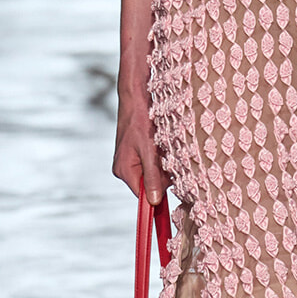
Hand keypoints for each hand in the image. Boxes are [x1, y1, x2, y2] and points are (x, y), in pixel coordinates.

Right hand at [113, 87, 165, 204]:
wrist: (136, 96)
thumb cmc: (140, 119)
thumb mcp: (149, 150)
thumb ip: (152, 176)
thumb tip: (154, 201)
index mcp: (123, 170)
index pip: (142, 194)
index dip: (158, 194)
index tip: (173, 192)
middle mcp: (124, 167)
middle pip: (150, 183)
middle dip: (163, 173)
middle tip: (168, 156)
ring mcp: (130, 159)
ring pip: (154, 171)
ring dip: (163, 162)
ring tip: (164, 146)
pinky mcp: (137, 152)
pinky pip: (153, 161)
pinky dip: (161, 155)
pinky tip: (162, 143)